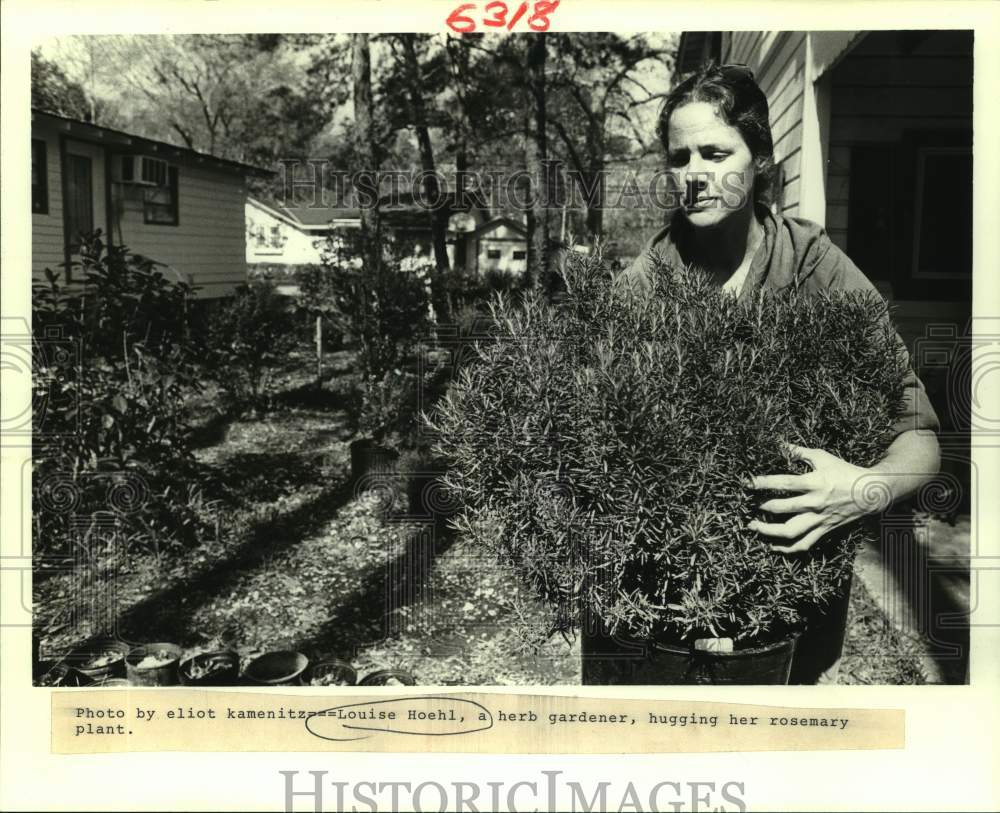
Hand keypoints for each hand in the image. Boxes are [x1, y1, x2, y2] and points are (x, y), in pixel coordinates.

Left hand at [747, 442, 886, 553]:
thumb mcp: (822, 457)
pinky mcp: (823, 530)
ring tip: (753, 526)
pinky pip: (804, 543)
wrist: (869, 493)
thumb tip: (778, 443)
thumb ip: (799, 452)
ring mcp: (819, 519)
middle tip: (746, 504)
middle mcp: (815, 503)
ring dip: (768, 531)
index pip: (783, 483)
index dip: (763, 483)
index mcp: (814, 483)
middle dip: (761, 506)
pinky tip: (773, 547)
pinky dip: (788, 548)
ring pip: (790, 531)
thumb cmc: (844, 471)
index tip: (746, 483)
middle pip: (782, 508)